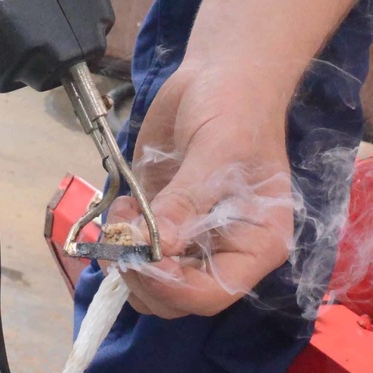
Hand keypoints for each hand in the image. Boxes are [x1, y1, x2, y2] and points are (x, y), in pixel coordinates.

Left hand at [110, 61, 294, 319]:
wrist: (219, 74)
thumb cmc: (235, 109)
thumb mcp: (215, 150)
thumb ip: (186, 201)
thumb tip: (158, 248)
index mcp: (255, 244)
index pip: (213, 294)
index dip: (172, 286)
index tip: (141, 258)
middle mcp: (223, 250)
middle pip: (178, 298)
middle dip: (142, 277)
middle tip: (118, 241)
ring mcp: (190, 239)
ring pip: (150, 282)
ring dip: (124, 260)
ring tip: (118, 219)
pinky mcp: (163, 222)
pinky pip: (134, 250)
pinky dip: (117, 237)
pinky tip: (119, 205)